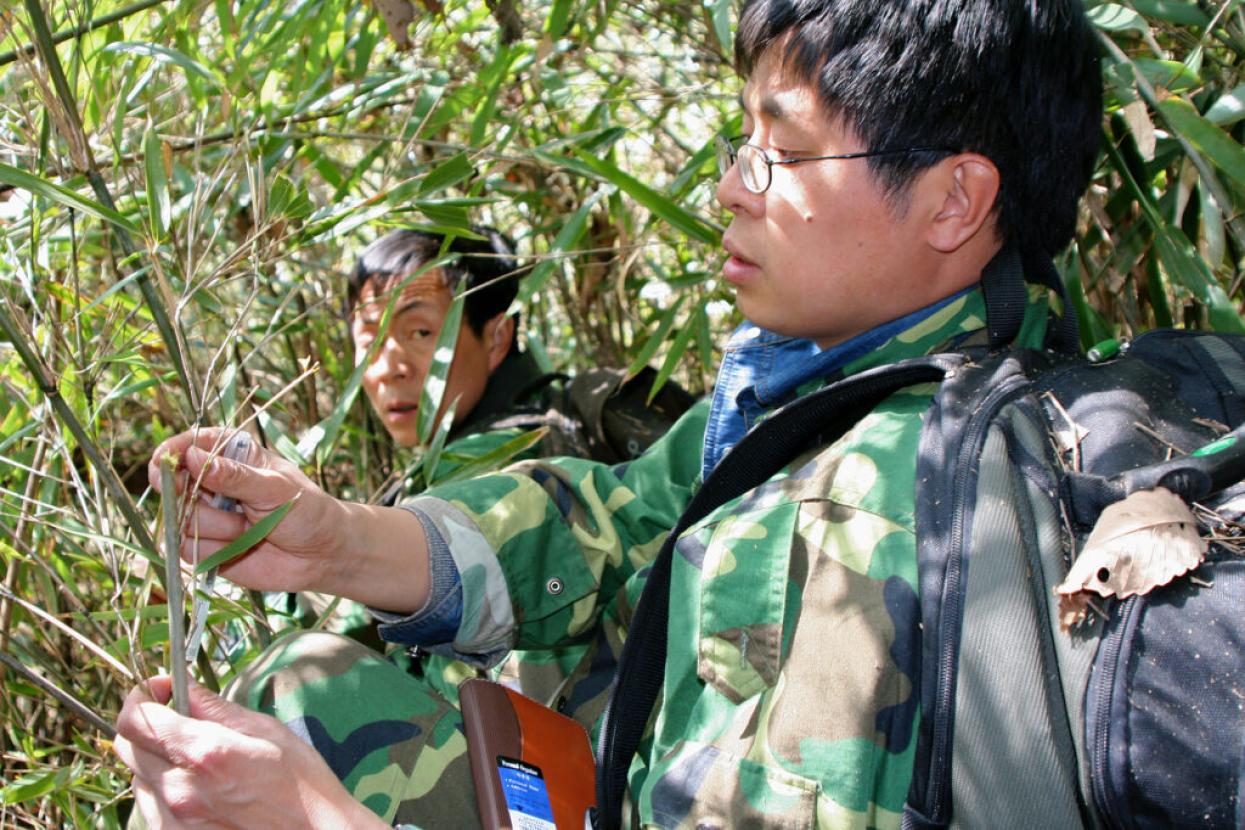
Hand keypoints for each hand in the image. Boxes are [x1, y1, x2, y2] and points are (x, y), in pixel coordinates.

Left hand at [114, 676, 386, 828]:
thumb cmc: (300, 782)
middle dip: (145, 722)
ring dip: (155, 757)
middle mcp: (181, 789)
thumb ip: (214, 707)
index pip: (136, 718)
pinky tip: (193, 785)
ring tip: (193, 756)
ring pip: (137, 775)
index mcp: (206, 752)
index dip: (141, 696)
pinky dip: (161, 788)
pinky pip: (148, 807)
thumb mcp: (265, 730)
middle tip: (174, 716)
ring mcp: (176, 820)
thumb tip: (181, 684)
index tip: (161, 689)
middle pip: (126, 745)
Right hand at [150, 427, 429, 611]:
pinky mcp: (205, 546)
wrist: (320, 555)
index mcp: (232, 455)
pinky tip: (241, 546)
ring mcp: (206, 515)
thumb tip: (193, 456)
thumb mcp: (274, 488)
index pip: (190, 445)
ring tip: (248, 528)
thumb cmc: (306, 510)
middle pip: (173, 483)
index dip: (172, 453)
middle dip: (187, 495)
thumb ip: (234, 475)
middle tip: (215, 501)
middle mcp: (212, 483)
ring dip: (215, 527)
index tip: (164, 462)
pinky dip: (215, 550)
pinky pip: (188, 549)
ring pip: (180, 519)